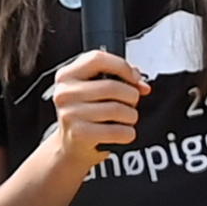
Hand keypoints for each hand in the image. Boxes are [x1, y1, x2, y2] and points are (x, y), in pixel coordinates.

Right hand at [43, 49, 149, 172]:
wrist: (72, 146)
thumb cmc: (86, 115)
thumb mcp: (94, 90)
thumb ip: (118, 79)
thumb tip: (141, 84)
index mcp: (67, 75)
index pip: (97, 59)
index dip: (122, 66)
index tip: (134, 77)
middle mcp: (65, 93)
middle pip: (112, 86)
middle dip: (131, 96)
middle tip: (131, 103)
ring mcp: (70, 114)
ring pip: (117, 109)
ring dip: (131, 116)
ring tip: (126, 118)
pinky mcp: (79, 134)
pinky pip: (117, 131)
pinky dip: (127, 133)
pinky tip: (122, 132)